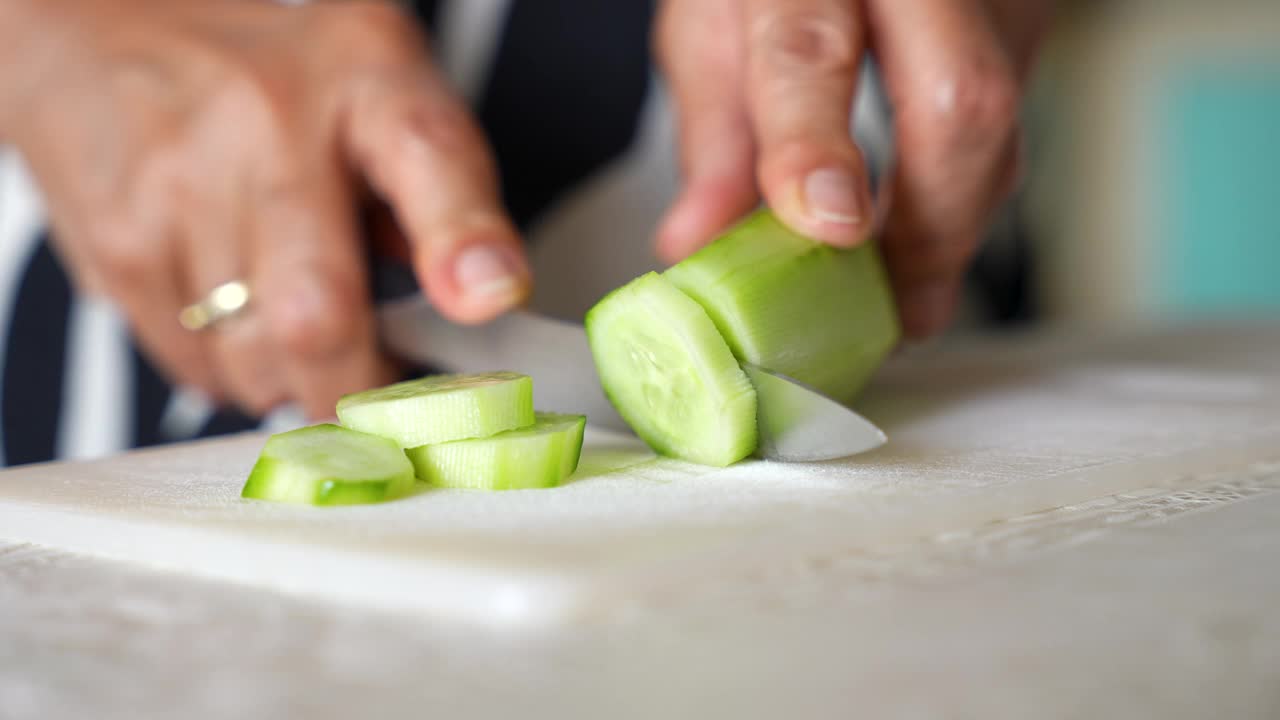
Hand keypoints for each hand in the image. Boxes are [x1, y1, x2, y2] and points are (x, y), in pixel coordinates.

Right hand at [0, 0, 529, 417]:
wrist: (106, 31)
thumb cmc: (276, 77)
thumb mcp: (385, 92)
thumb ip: (442, 197)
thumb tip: (473, 307)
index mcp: (369, 83)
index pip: (429, 156)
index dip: (462, 238)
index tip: (488, 297)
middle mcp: (268, 126)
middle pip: (318, 315)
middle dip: (357, 388)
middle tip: (373, 383)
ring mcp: (179, 185)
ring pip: (252, 364)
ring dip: (290, 376)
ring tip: (291, 313)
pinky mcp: (117, 243)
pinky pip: (192, 365)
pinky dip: (228, 367)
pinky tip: (232, 307)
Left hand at [655, 0, 1051, 337]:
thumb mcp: (713, 25)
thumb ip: (714, 132)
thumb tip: (698, 242)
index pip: (811, 52)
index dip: (815, 148)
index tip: (830, 230)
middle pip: (960, 101)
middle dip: (928, 231)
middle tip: (893, 313)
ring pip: (1000, 125)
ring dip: (951, 228)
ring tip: (904, 298)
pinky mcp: (1023, 25)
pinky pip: (1008, 124)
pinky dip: (964, 197)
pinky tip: (927, 241)